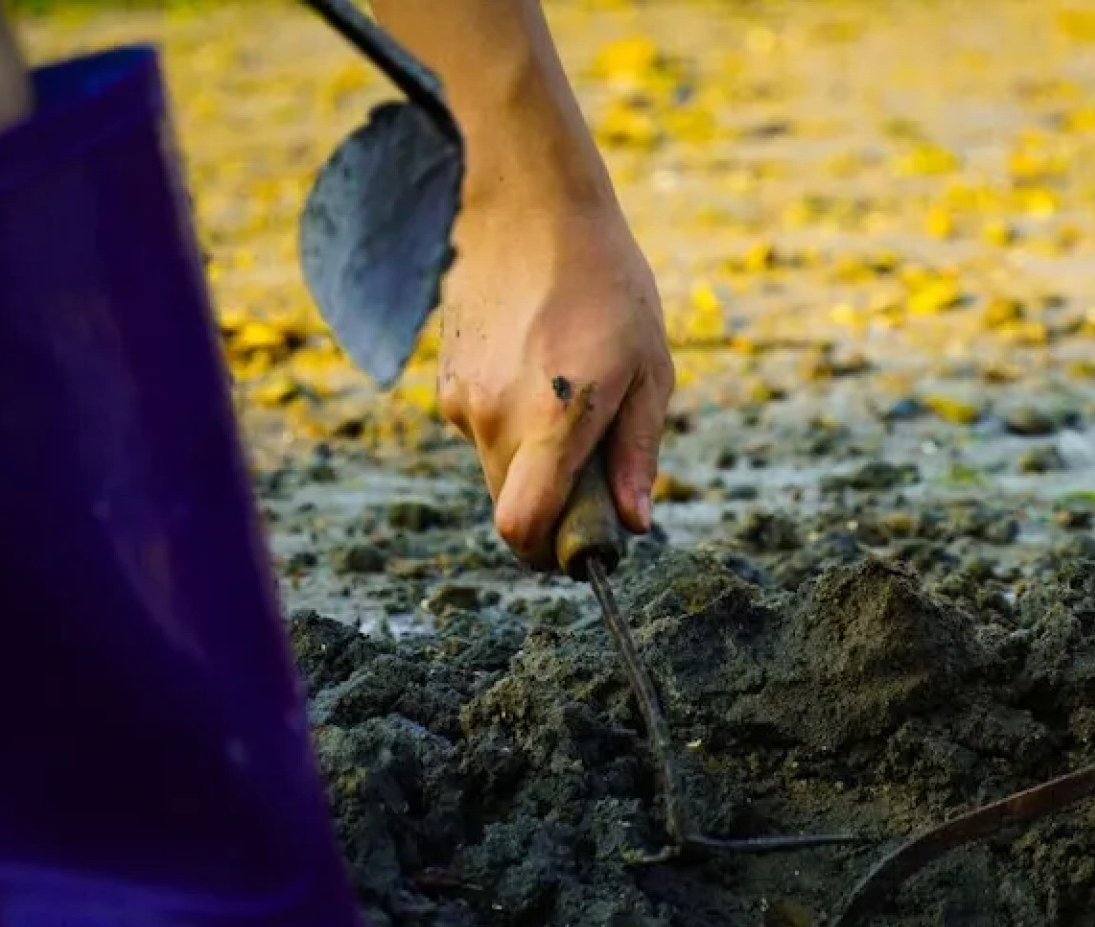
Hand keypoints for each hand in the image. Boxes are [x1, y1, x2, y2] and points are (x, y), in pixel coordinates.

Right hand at [435, 201, 668, 569]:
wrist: (529, 206)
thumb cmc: (607, 284)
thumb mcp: (649, 369)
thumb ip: (638, 453)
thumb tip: (635, 522)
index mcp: (550, 421)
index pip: (522, 527)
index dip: (549, 552)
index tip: (584, 541)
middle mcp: (493, 418)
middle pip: (510, 510)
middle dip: (551, 508)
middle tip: (596, 469)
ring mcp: (461, 399)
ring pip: (497, 470)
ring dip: (532, 461)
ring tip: (572, 393)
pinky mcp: (445, 382)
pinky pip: (482, 431)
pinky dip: (511, 425)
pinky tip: (540, 369)